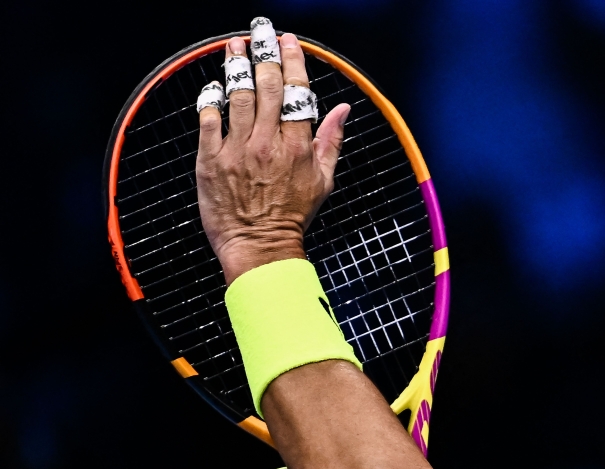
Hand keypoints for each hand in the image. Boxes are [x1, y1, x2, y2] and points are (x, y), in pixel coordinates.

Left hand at [195, 32, 350, 283]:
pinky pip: (208, 120)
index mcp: (297, 147)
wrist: (260, 248)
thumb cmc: (291, 218)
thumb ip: (331, 141)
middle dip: (265, 52)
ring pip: (237, 96)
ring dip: (236, 65)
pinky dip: (211, 99)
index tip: (290, 43)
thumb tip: (342, 110)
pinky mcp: (211, 161)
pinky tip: (214, 85)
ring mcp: (237, 150)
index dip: (293, 62)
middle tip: (261, 31)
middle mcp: (267, 143)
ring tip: (235, 45)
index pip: (295, 93)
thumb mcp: (324, 182)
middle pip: (266, 86)